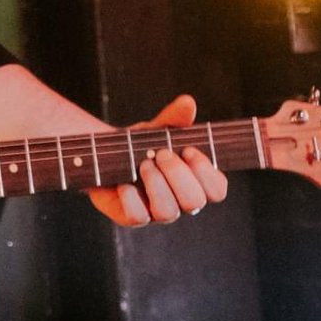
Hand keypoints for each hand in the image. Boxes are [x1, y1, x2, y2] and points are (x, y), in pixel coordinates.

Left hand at [88, 94, 228, 226]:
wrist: (103, 153)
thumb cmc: (139, 143)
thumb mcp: (156, 128)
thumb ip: (174, 118)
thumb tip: (188, 102)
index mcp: (194, 182)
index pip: (217, 190)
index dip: (206, 172)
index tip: (188, 150)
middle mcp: (179, 202)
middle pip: (194, 202)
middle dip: (177, 174)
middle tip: (160, 154)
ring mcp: (155, 212)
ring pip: (168, 212)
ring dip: (155, 184)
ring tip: (142, 164)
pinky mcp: (130, 217)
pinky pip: (137, 217)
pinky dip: (130, 197)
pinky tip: (123, 181)